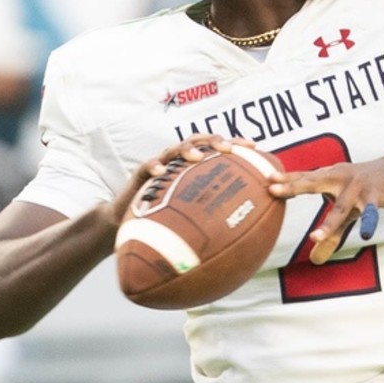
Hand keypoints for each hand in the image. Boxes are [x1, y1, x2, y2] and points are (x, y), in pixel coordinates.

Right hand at [106, 134, 256, 230]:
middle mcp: (178, 161)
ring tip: (198, 156)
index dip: (235, 144)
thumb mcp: (193, 219)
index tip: (254, 147)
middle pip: (199, 141)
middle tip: (227, 148)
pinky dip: (154, 166)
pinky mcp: (140, 175)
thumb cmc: (166, 220)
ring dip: (187, 149)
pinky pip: (146, 166)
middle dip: (214, 141)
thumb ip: (213, 221)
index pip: (217, 149)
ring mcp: (160, 165)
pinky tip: (161, 172)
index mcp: (194, 167)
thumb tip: (244, 241)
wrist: (129, 223)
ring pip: (174, 149)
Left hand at [268, 156, 383, 264]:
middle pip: (313, 183)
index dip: (285, 179)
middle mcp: (340, 179)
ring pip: (341, 207)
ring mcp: (358, 188)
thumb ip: (331, 233)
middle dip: (293, 186)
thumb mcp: (347, 208)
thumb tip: (314, 259)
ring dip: (329, 223)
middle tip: (272, 189)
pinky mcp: (375, 196)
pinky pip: (371, 211)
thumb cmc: (366, 187)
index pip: (304, 178)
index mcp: (330, 176)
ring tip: (315, 237)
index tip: (264, 180)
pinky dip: (370, 221)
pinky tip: (366, 234)